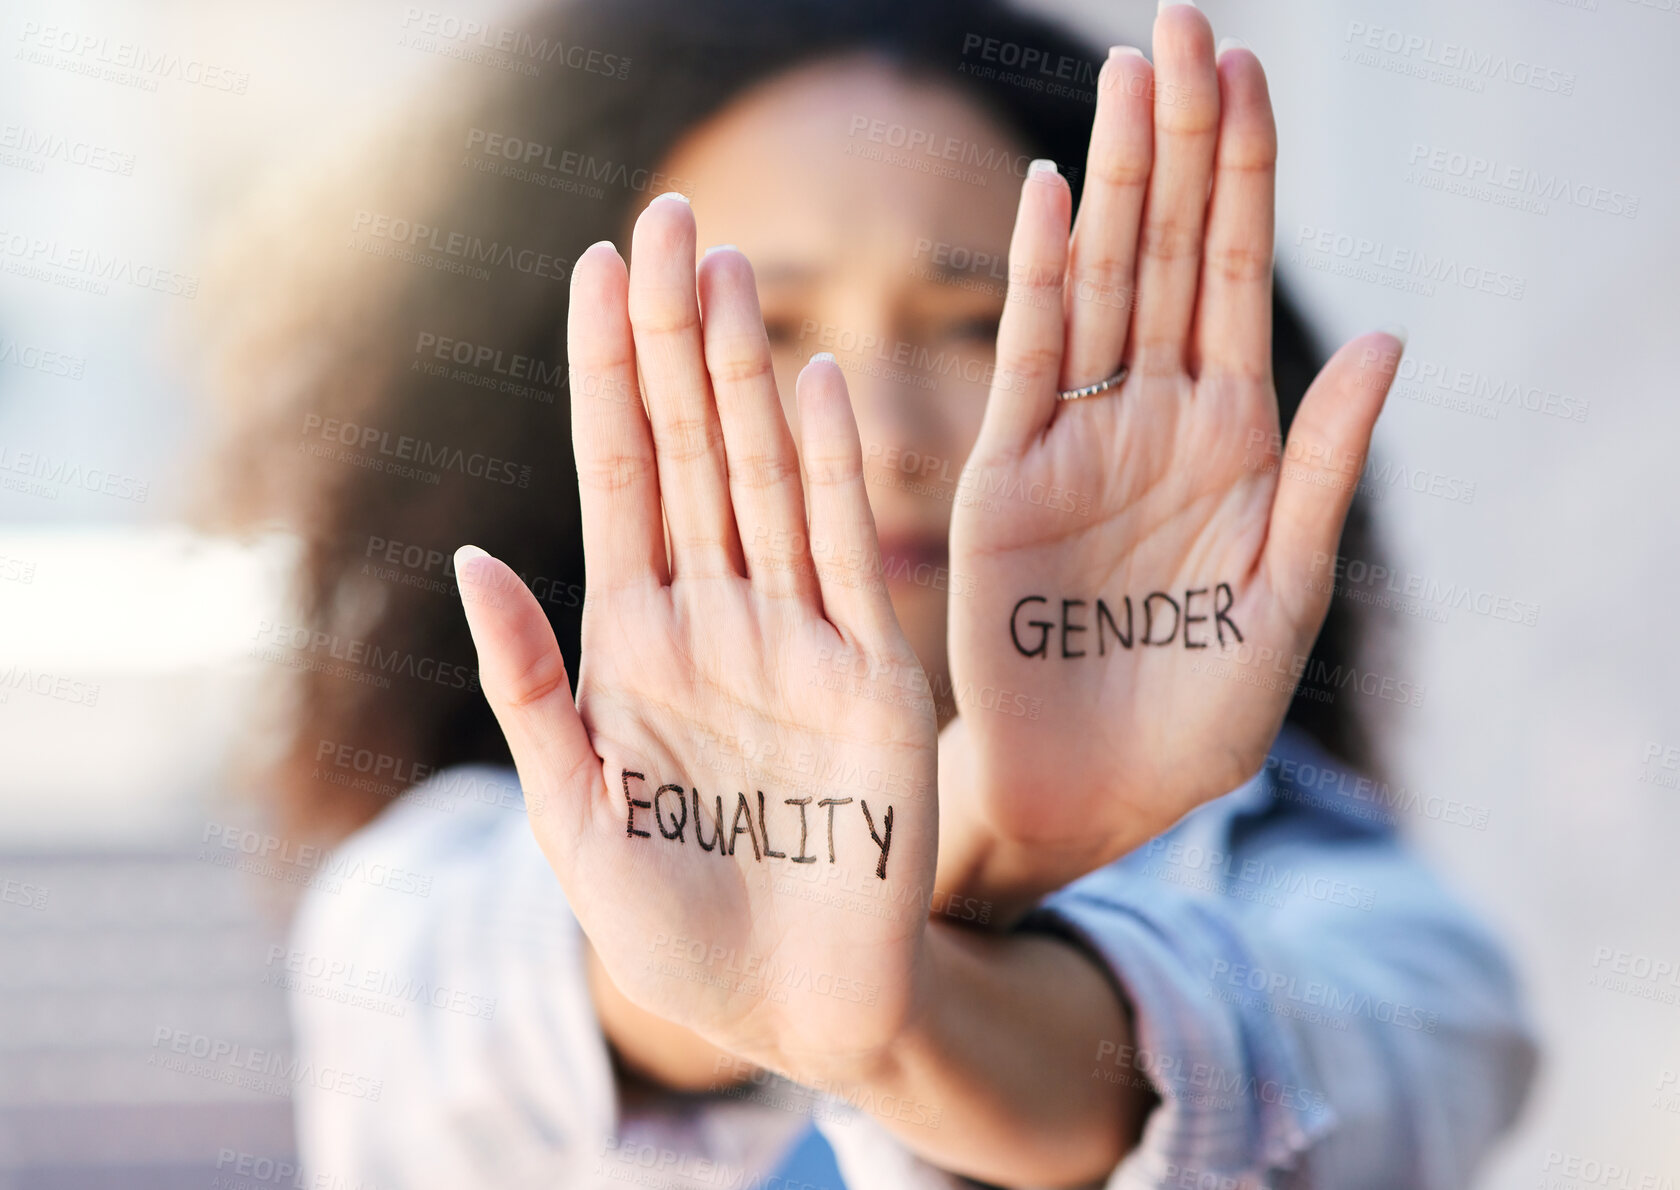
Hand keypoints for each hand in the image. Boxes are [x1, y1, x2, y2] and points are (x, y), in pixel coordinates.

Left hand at [455, 196, 937, 1079]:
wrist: (792, 1013)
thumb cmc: (673, 929)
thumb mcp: (573, 812)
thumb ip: (531, 686)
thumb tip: (472, 555)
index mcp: (634, 643)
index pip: (618, 478)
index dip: (604, 376)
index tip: (594, 268)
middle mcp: (717, 618)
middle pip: (692, 451)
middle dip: (674, 337)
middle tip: (669, 215)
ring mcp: (799, 640)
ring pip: (768, 480)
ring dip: (747, 377)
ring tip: (727, 271)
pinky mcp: (874, 680)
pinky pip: (850, 559)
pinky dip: (837, 473)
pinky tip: (816, 386)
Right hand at [942, 9, 1404, 914]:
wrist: (1088, 792)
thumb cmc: (1192, 717)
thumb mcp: (1284, 597)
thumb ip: (1327, 469)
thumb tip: (1387, 337)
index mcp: (1235, 441)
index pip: (1238, 278)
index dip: (1246, 174)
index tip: (1249, 67)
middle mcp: (1154, 419)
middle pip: (1168, 252)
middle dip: (1181, 140)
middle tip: (1180, 24)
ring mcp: (1077, 440)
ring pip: (1100, 284)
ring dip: (1117, 182)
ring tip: (1128, 74)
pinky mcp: (1008, 478)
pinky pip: (1027, 364)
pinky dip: (1039, 284)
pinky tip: (1053, 200)